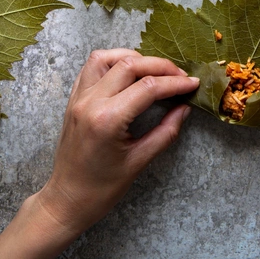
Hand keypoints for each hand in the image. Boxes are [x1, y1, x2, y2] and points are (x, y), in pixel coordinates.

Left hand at [0, 49, 198, 258]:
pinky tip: (128, 72)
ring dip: (134, 58)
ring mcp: (78, 97)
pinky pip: (92, 66)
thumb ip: (166, 131)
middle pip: (130, 65)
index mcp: (107, 119)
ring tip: (154, 70)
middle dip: (160, 66)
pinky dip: (113, 61)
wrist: (66, 201)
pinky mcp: (73, 98)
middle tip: (180, 76)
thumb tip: (185, 108)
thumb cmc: (101, 188)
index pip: (148, 87)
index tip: (193, 84)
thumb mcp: (139, 162)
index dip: (175, 83)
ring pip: (107, 57)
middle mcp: (90, 102)